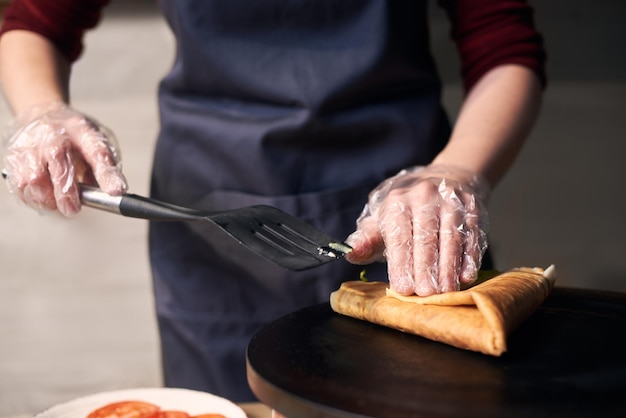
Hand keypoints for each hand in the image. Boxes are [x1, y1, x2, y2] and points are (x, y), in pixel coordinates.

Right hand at [3, 102, 126, 215]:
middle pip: (59, 160)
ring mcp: (32, 144)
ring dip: (48, 198)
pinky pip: (21, 185)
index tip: (117, 191)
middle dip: (67, 192)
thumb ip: (104, 167)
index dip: (107, 174)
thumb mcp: (96, 143)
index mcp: (83, 130)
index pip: (97, 151)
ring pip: (35, 178)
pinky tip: (44, 195)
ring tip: (58, 201)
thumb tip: (108, 193)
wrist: (42, 115)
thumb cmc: (74, 136)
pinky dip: (34, 198)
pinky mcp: (15, 156)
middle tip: (73, 209)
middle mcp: (55, 134)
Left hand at [345, 165, 488, 295]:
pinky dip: (470, 257)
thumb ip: (366, 238)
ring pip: (451, 237)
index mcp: (397, 201)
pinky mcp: (472, 208)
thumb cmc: (406, 208)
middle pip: (427, 237)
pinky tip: (467, 276)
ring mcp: (451, 201)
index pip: (399, 235)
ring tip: (446, 291)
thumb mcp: (381, 217)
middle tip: (426, 293)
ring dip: (449, 267)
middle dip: (426, 268)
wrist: (444, 176)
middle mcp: (425, 197)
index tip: (403, 287)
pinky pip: (472, 235)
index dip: (401, 263)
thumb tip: (350, 253)